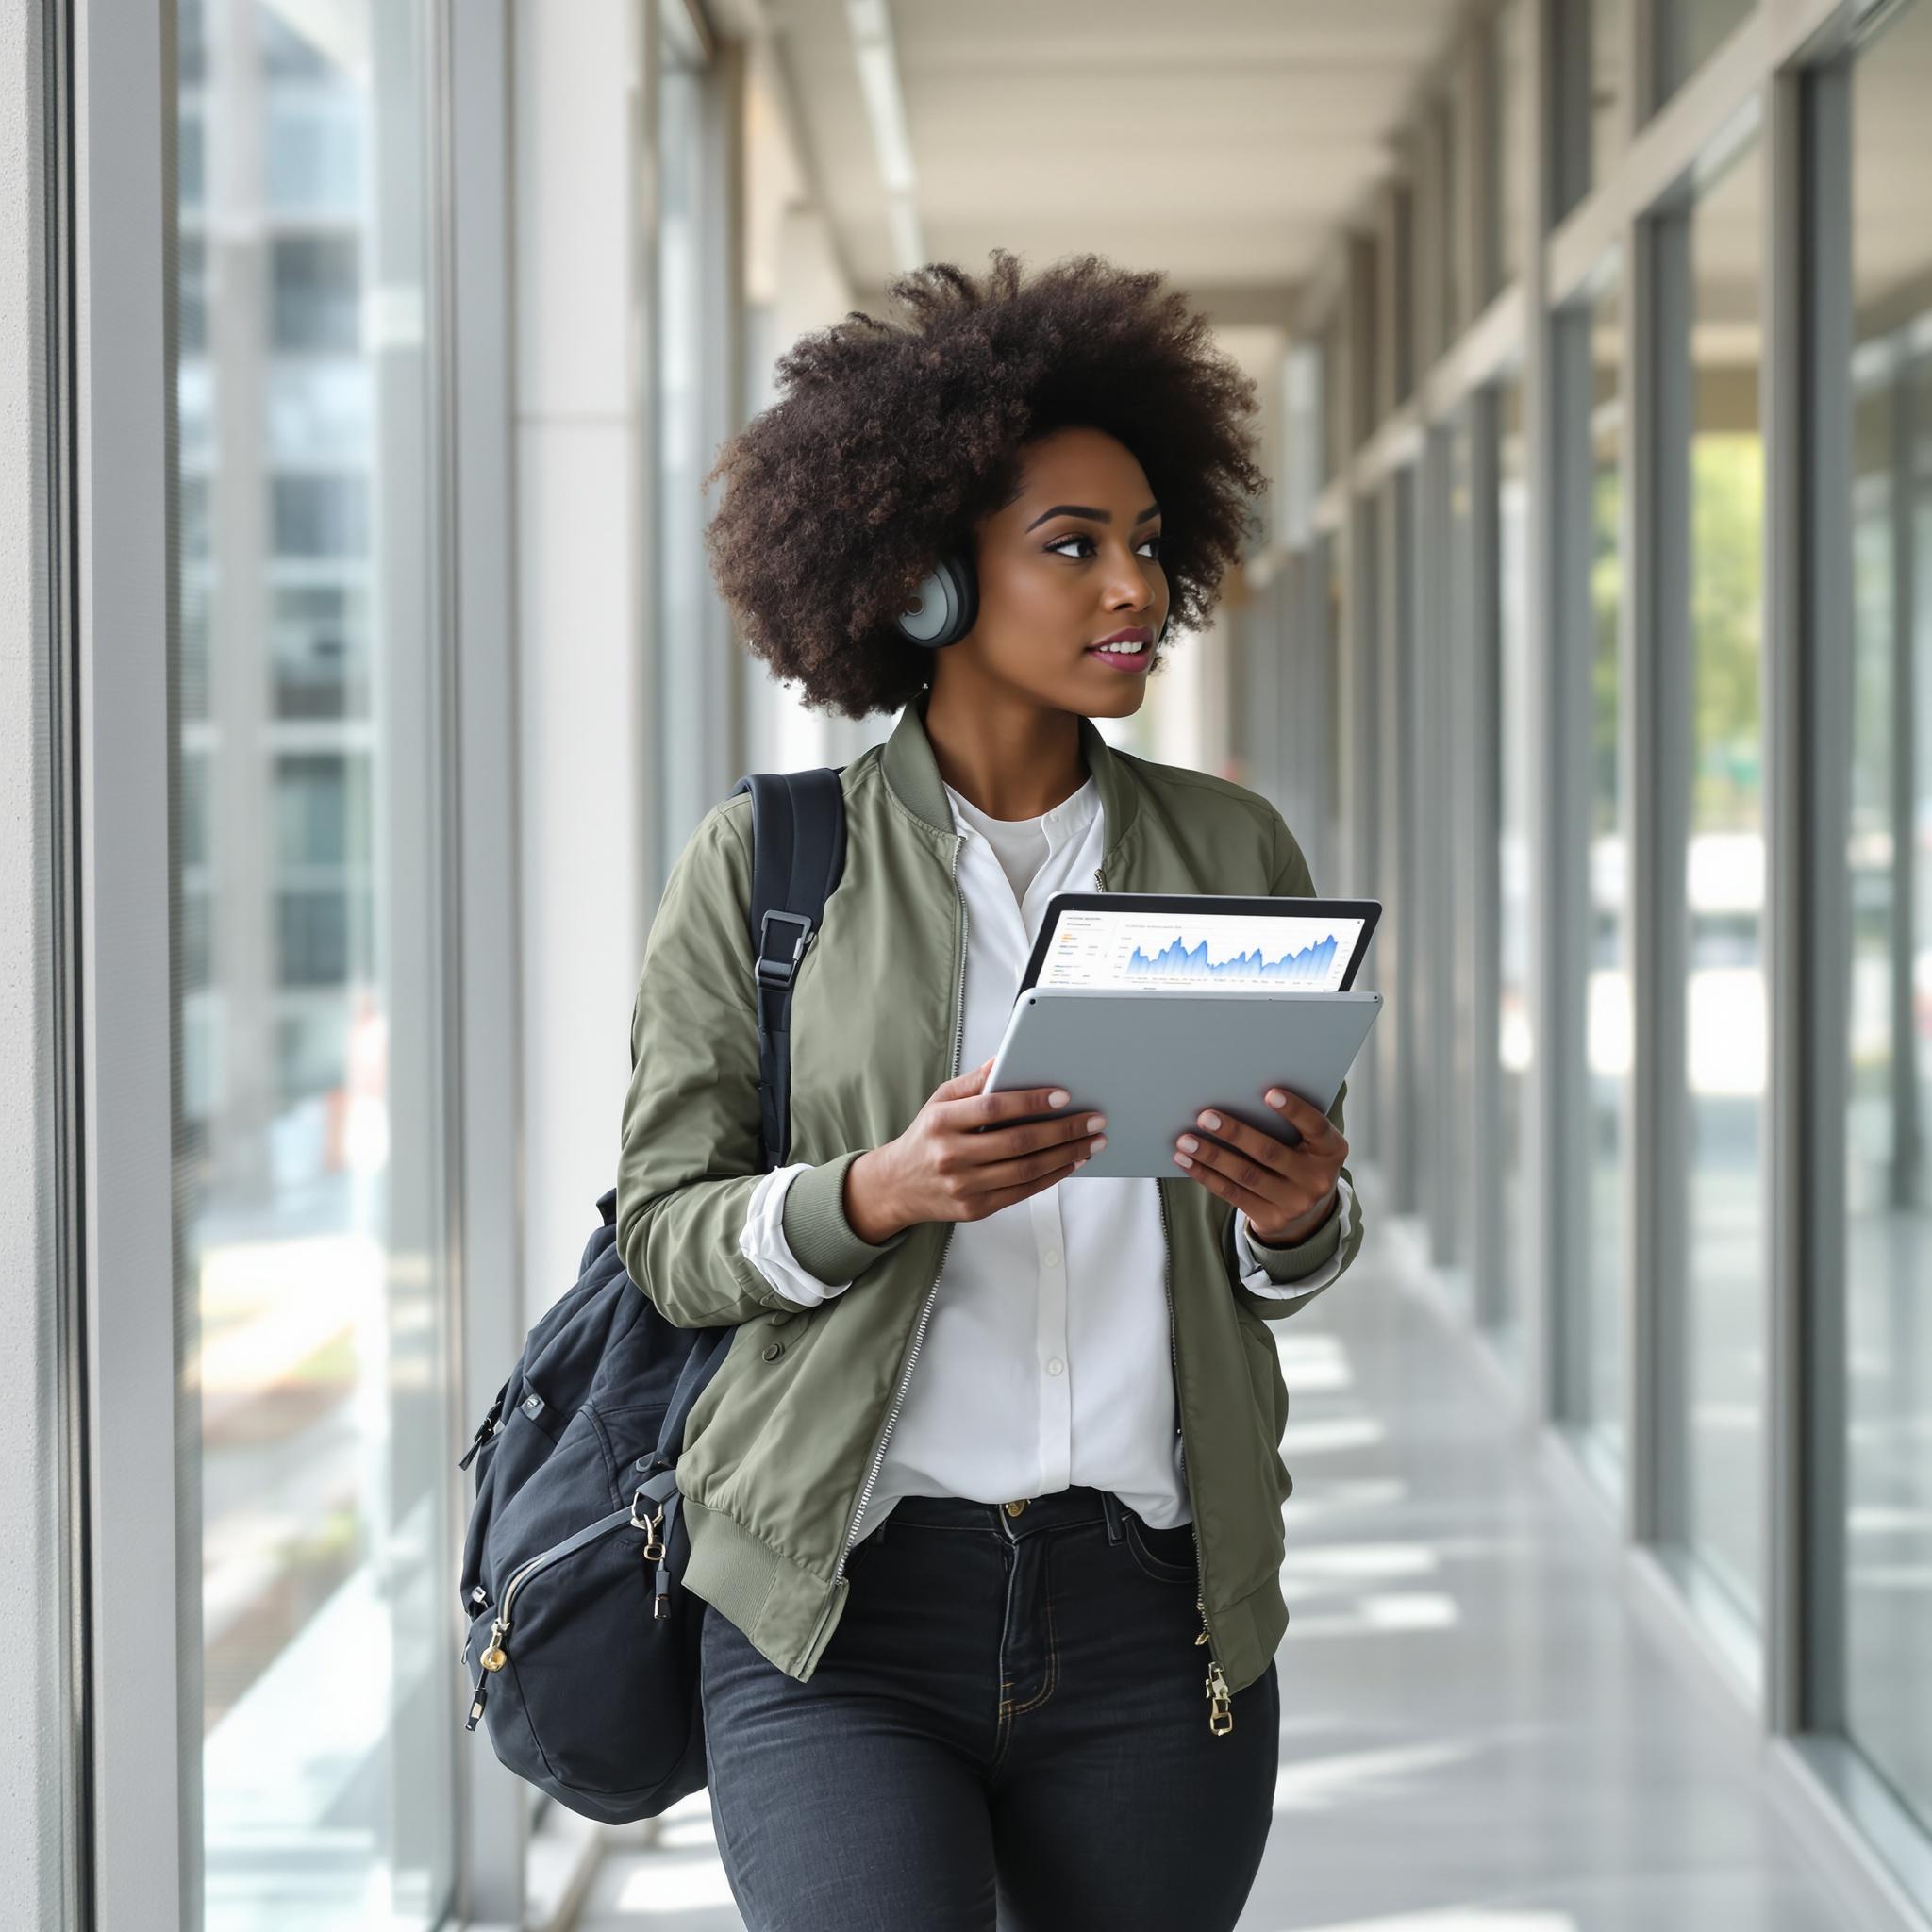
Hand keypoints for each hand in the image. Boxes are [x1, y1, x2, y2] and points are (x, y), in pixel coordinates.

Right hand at [847, 1058, 1105, 1241]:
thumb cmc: (926, 1137)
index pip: (993, 1108)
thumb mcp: (940, 1101)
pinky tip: (1071, 1162)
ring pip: (1026, 1170)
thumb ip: (974, 1082)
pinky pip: (1023, 1192)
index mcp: (942, 1122)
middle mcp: (951, 1155)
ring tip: (1091, 1141)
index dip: (1030, 1101)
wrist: (897, 1185)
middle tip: (1094, 1119)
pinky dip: (1052, 1176)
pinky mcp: (976, 1208)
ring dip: (1066, 1155)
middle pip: (1018, 1142)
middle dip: (1063, 1130)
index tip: (1063, 1095)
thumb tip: (1006, 1058)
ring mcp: (964, 1185)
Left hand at [1172, 1086, 1345, 1244]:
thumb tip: (1236, 1095)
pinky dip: (1206, 1176)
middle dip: (1235, 1133)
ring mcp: (1295, 1203)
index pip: (1316, 1127)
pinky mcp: (1271, 1219)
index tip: (1269, 1093)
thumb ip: (1288, 1123)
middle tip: (1206, 1117)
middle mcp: (1317, 1179)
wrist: (1308, 1212)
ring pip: (1246, 1175)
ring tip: (1185, 1140)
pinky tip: (1186, 1161)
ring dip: (1212, 1156)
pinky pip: (1233, 1194)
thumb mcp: (1309, 1142)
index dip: (1294, 1110)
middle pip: (1271, 1152)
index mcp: (1331, 1150)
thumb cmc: (1301, 1158)